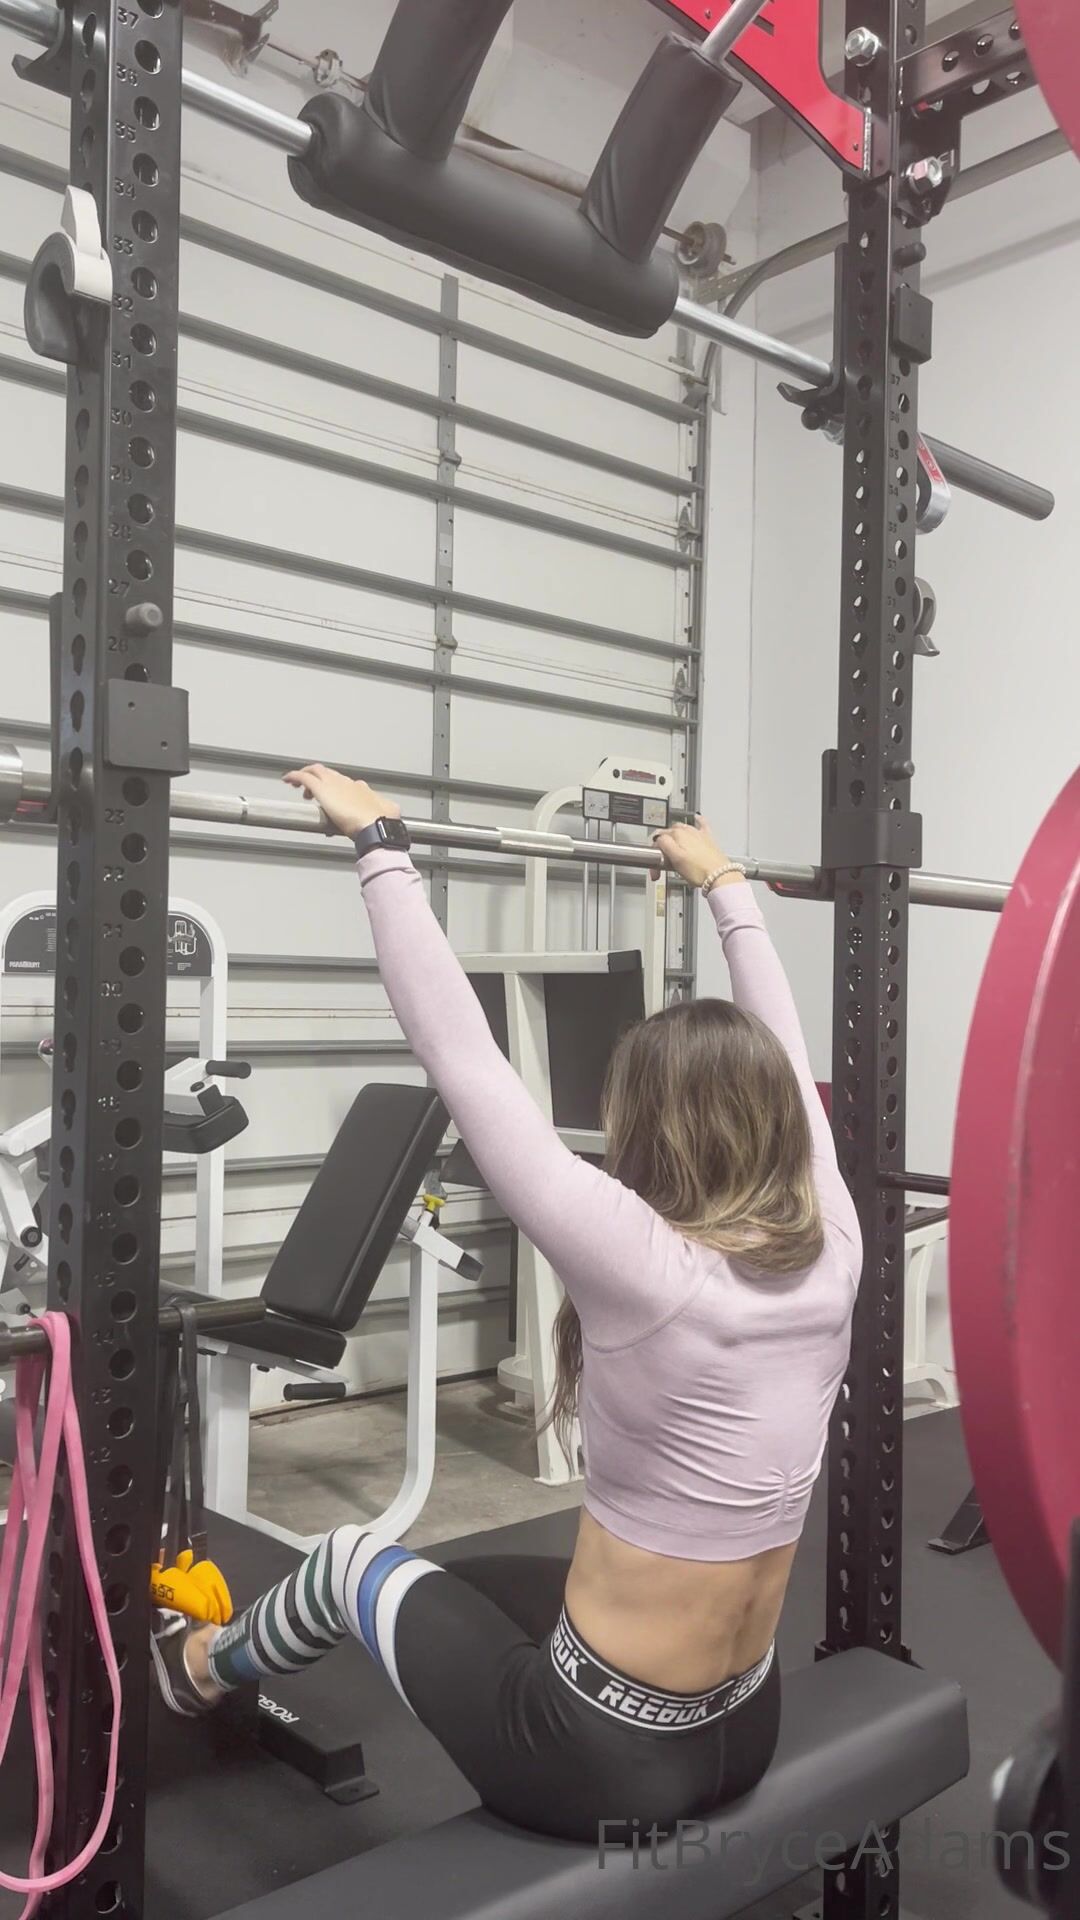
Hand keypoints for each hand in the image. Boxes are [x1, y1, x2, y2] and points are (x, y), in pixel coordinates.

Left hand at [283, 765, 399, 837]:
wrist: (375, 823)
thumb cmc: (381, 820)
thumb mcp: (389, 811)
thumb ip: (386, 809)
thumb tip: (392, 811)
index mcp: (360, 788)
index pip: (345, 782)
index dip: (337, 787)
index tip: (333, 796)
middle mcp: (346, 782)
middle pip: (328, 773)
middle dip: (319, 779)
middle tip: (311, 790)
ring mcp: (333, 784)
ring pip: (314, 771)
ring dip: (306, 777)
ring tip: (299, 787)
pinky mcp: (321, 789)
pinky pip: (302, 777)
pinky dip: (294, 776)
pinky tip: (288, 779)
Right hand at [652, 816, 736, 888]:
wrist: (719, 875)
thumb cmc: (699, 871)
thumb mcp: (676, 860)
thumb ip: (664, 845)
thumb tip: (658, 838)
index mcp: (677, 835)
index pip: (659, 838)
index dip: (655, 851)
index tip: (656, 862)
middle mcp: (688, 831)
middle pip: (669, 832)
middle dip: (664, 843)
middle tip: (663, 858)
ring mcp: (698, 833)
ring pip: (682, 828)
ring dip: (675, 834)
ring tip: (674, 846)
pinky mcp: (708, 838)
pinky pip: (702, 823)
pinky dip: (698, 820)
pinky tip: (696, 818)